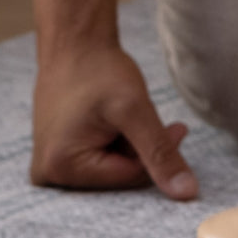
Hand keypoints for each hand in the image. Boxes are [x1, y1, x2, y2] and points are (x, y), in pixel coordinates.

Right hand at [31, 44, 198, 198]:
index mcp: (61, 167)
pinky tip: (116, 122)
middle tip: (156, 121)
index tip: (177, 129)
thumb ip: (160, 153)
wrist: (74, 44)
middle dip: (143, 153)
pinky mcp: (59, 157)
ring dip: (131, 147)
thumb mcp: (134, 110)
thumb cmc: (98, 69)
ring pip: (114, 170)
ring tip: (128, 116)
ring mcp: (52, 167)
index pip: (129, 179)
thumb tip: (187, 194)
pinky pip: (101, 162)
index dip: (158, 156)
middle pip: (120, 179)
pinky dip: (117, 144)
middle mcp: (50, 174)